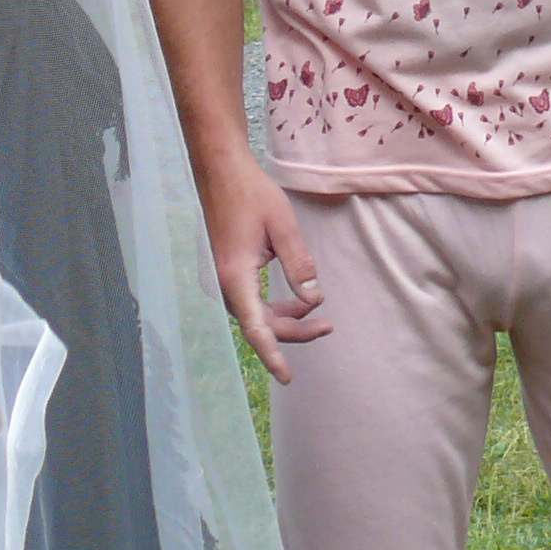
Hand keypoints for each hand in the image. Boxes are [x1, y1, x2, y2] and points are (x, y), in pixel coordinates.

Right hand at [202, 159, 332, 379]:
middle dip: (293, 332)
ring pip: (256, 314)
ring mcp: (225, 278)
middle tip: (328, 327)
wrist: (221, 172)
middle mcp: (226, 284)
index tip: (287, 377)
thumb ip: (299, 263)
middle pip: (259, 324)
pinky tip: (298, 299)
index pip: (256, 327)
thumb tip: (314, 298)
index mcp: (236, 276)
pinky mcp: (229, 271)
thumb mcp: (283, 226)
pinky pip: (252, 300)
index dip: (273, 354)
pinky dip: (275, 305)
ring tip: (320, 317)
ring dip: (285, 319)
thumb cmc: (252, 195)